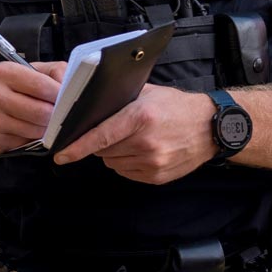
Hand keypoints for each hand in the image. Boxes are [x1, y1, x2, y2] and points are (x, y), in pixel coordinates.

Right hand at [0, 61, 65, 153]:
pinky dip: (31, 139)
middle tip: (58, 114)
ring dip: (45, 129)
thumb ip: (50, 72)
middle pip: (43, 112)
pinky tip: (25, 130)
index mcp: (4, 72)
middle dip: (56, 115)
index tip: (67, 98)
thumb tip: (72, 84)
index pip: (44, 86)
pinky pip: (26, 143)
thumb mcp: (19, 71)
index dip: (61, 95)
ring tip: (42, 122)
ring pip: (37, 130)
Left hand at [54, 84, 216, 183]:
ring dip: (115, 153)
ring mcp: (153, 162)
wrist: (211, 128)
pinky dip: (128, 163)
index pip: (100, 136)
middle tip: (119, 130)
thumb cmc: (178, 107)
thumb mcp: (149, 93)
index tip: (61, 155)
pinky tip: (143, 150)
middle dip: (103, 142)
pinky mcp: (157, 177)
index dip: (77, 147)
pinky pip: (127, 172)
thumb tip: (89, 106)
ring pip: (113, 163)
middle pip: (104, 151)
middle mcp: (146, 142)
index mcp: (140, 117)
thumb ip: (120, 99)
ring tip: (135, 139)